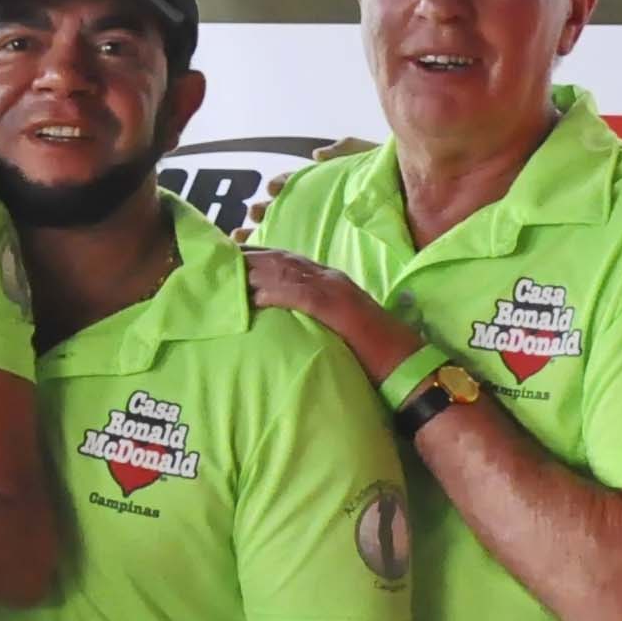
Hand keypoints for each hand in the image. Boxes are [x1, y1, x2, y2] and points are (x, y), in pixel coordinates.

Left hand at [242, 247, 424, 378]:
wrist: (406, 365)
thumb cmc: (370, 352)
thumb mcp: (334, 324)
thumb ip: (309, 313)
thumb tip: (273, 316)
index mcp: (329, 279)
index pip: (285, 260)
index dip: (255, 255)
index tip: (227, 255)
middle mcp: (330, 278)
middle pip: (281, 259)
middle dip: (247, 257)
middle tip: (215, 256)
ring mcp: (335, 290)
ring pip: (287, 272)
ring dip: (254, 271)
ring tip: (224, 272)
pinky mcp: (339, 308)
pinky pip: (303, 295)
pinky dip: (277, 293)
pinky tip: (255, 295)